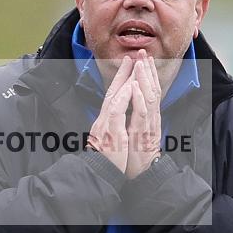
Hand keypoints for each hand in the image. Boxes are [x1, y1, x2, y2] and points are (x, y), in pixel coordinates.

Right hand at [88, 55, 134, 172]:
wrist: (98, 175)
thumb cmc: (106, 161)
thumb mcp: (109, 141)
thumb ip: (111, 128)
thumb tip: (114, 119)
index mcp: (105, 122)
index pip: (113, 98)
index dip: (121, 82)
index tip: (129, 68)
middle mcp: (104, 120)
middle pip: (113, 92)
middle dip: (123, 74)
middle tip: (131, 57)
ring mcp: (106, 125)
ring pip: (115, 97)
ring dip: (124, 79)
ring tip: (134, 65)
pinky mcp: (111, 132)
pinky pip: (117, 111)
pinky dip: (123, 97)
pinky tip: (130, 86)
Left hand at [125, 51, 161, 178]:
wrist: (141, 175)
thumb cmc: (135, 155)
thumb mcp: (135, 133)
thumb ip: (135, 119)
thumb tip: (132, 105)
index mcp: (146, 117)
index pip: (148, 91)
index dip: (146, 75)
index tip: (142, 59)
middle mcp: (150, 119)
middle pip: (151, 90)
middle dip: (147, 70)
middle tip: (144, 53)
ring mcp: (148, 125)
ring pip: (148, 97)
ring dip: (144, 79)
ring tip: (141, 63)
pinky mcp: (143, 134)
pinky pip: (142, 113)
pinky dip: (139, 98)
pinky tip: (136, 86)